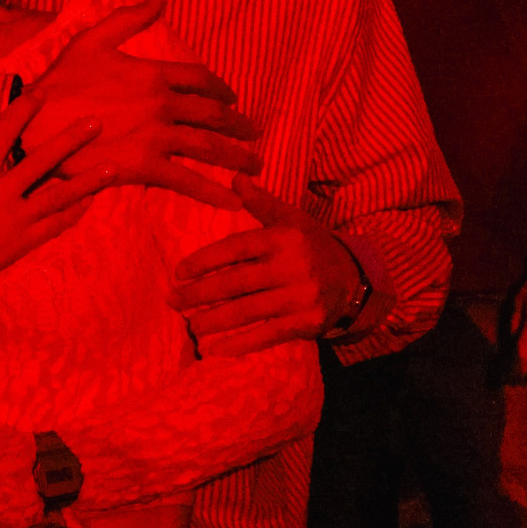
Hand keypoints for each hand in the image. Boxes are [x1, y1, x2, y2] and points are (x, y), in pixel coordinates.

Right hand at [0, 85, 105, 311]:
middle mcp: (2, 195)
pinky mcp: (22, 244)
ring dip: (87, 180)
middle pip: (44, 161)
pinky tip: (90, 202)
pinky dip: (73, 213)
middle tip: (98, 122)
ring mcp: (16, 221)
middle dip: (72, 139)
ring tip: (114, 167)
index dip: (23, 110)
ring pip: (59, 195)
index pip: (4, 133)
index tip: (42, 94)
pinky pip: (54, 226)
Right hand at [22, 0, 261, 208]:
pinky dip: (212, 192)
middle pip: (213, 114)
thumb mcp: (92, 40)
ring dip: (237, 156)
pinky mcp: (144, 167)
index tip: (233, 98)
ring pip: (208, 147)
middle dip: (239, 124)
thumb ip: (128, 19)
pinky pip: (186, 181)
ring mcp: (156, 137)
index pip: (200, 79)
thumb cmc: (59, 82)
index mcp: (153, 73)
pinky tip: (231, 201)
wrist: (35, 125)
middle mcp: (162, 105)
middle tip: (254, 132)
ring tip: (255, 165)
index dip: (221, 88)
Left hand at [172, 175, 364, 355]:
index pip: (236, 249)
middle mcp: (292, 266)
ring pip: (247, 311)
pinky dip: (239, 344)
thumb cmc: (312, 245)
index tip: (178, 272)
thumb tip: (235, 178)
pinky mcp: (306, 323)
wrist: (354, 279)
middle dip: (200, 294)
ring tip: (190, 326)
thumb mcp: (291, 219)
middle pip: (236, 283)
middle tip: (172, 301)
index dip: (205, 260)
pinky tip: (215, 349)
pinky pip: (267, 335)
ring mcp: (301, 297)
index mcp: (284, 238)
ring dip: (214, 320)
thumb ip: (261, 203)